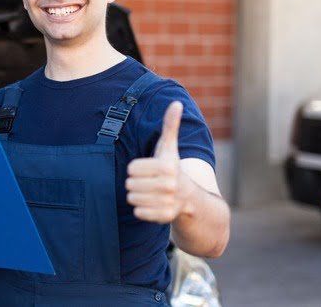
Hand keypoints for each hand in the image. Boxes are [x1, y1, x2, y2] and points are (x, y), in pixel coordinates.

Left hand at [126, 101, 196, 223]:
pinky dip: (141, 209)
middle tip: (149, 182)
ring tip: (150, 193)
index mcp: (167, 167)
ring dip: (137, 196)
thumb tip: (176, 103)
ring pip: (132, 198)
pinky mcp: (164, 217)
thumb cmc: (172, 168)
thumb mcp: (170, 147)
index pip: (131, 168)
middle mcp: (169, 185)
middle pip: (130, 184)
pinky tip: (152, 204)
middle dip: (136, 182)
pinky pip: (138, 212)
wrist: (190, 199)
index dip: (136, 168)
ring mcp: (167, 202)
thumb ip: (170, 125)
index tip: (148, 169)